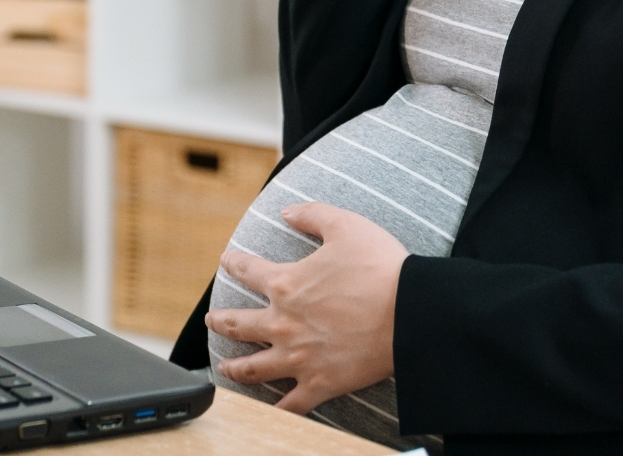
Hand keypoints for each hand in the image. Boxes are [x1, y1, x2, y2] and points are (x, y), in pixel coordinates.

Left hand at [205, 202, 408, 414]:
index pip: (248, 271)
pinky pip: (290, 405)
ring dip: (234, 367)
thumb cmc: (381, 267)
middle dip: (221, 320)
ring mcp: (298, 357)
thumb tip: (287, 211)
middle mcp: (283, 323)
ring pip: (254, 368)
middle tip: (211, 319)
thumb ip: (313, 215)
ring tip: (224, 367)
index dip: (234, 264)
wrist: (410, 314)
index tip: (226, 262)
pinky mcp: (319, 384)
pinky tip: (266, 411)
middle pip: (239, 324)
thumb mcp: (346, 225)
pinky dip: (275, 410)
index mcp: (286, 284)